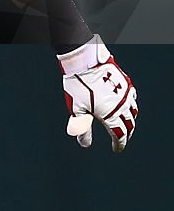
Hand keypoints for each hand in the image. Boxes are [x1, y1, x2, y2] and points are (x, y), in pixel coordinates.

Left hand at [59, 34, 137, 151]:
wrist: (84, 60)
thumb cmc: (78, 86)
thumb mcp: (76, 109)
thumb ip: (82, 127)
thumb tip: (84, 144)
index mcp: (111, 115)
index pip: (119, 135)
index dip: (119, 144)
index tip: (117, 149)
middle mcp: (123, 106)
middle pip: (129, 125)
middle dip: (126, 134)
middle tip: (122, 139)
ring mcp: (127, 94)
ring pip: (133, 112)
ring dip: (130, 120)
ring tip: (124, 123)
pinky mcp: (126, 83)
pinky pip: (132, 98)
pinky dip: (130, 106)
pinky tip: (124, 105)